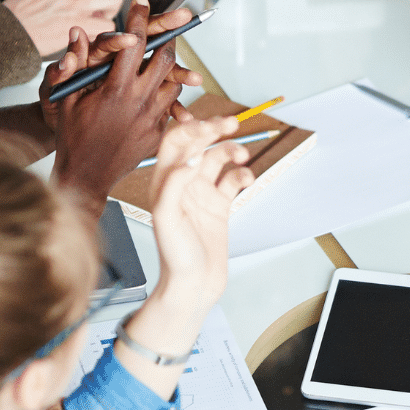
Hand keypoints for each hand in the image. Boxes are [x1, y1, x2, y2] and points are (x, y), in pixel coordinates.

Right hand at [3, 0, 123, 54]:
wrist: (7, 30)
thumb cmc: (21, 13)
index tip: (91, 5)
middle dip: (108, 2)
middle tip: (97, 15)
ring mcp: (79, 1)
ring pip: (115, 0)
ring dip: (107, 14)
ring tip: (93, 25)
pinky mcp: (81, 22)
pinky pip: (107, 24)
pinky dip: (101, 32)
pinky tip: (87, 35)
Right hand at [44, 0, 199, 210]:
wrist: (86, 177)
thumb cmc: (71, 136)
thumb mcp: (67, 99)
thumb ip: (74, 64)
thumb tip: (78, 31)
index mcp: (116, 89)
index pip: (134, 43)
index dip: (139, 19)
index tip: (141, 1)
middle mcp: (140, 101)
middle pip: (164, 58)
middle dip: (166, 37)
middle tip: (165, 25)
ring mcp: (153, 119)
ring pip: (173, 83)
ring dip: (170, 67)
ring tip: (164, 56)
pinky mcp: (159, 133)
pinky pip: (171, 108)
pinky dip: (168, 95)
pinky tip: (162, 88)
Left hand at [149, 117, 253, 307]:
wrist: (193, 286)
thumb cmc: (175, 257)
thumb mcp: (167, 219)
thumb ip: (174, 185)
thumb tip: (191, 159)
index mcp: (163, 182)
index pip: (174, 143)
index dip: (191, 129)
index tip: (210, 126)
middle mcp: (182, 184)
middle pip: (198, 144)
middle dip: (214, 130)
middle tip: (232, 123)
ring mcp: (201, 194)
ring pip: (217, 159)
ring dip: (231, 150)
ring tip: (242, 155)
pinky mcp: (219, 206)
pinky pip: (232, 180)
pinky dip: (242, 174)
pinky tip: (246, 179)